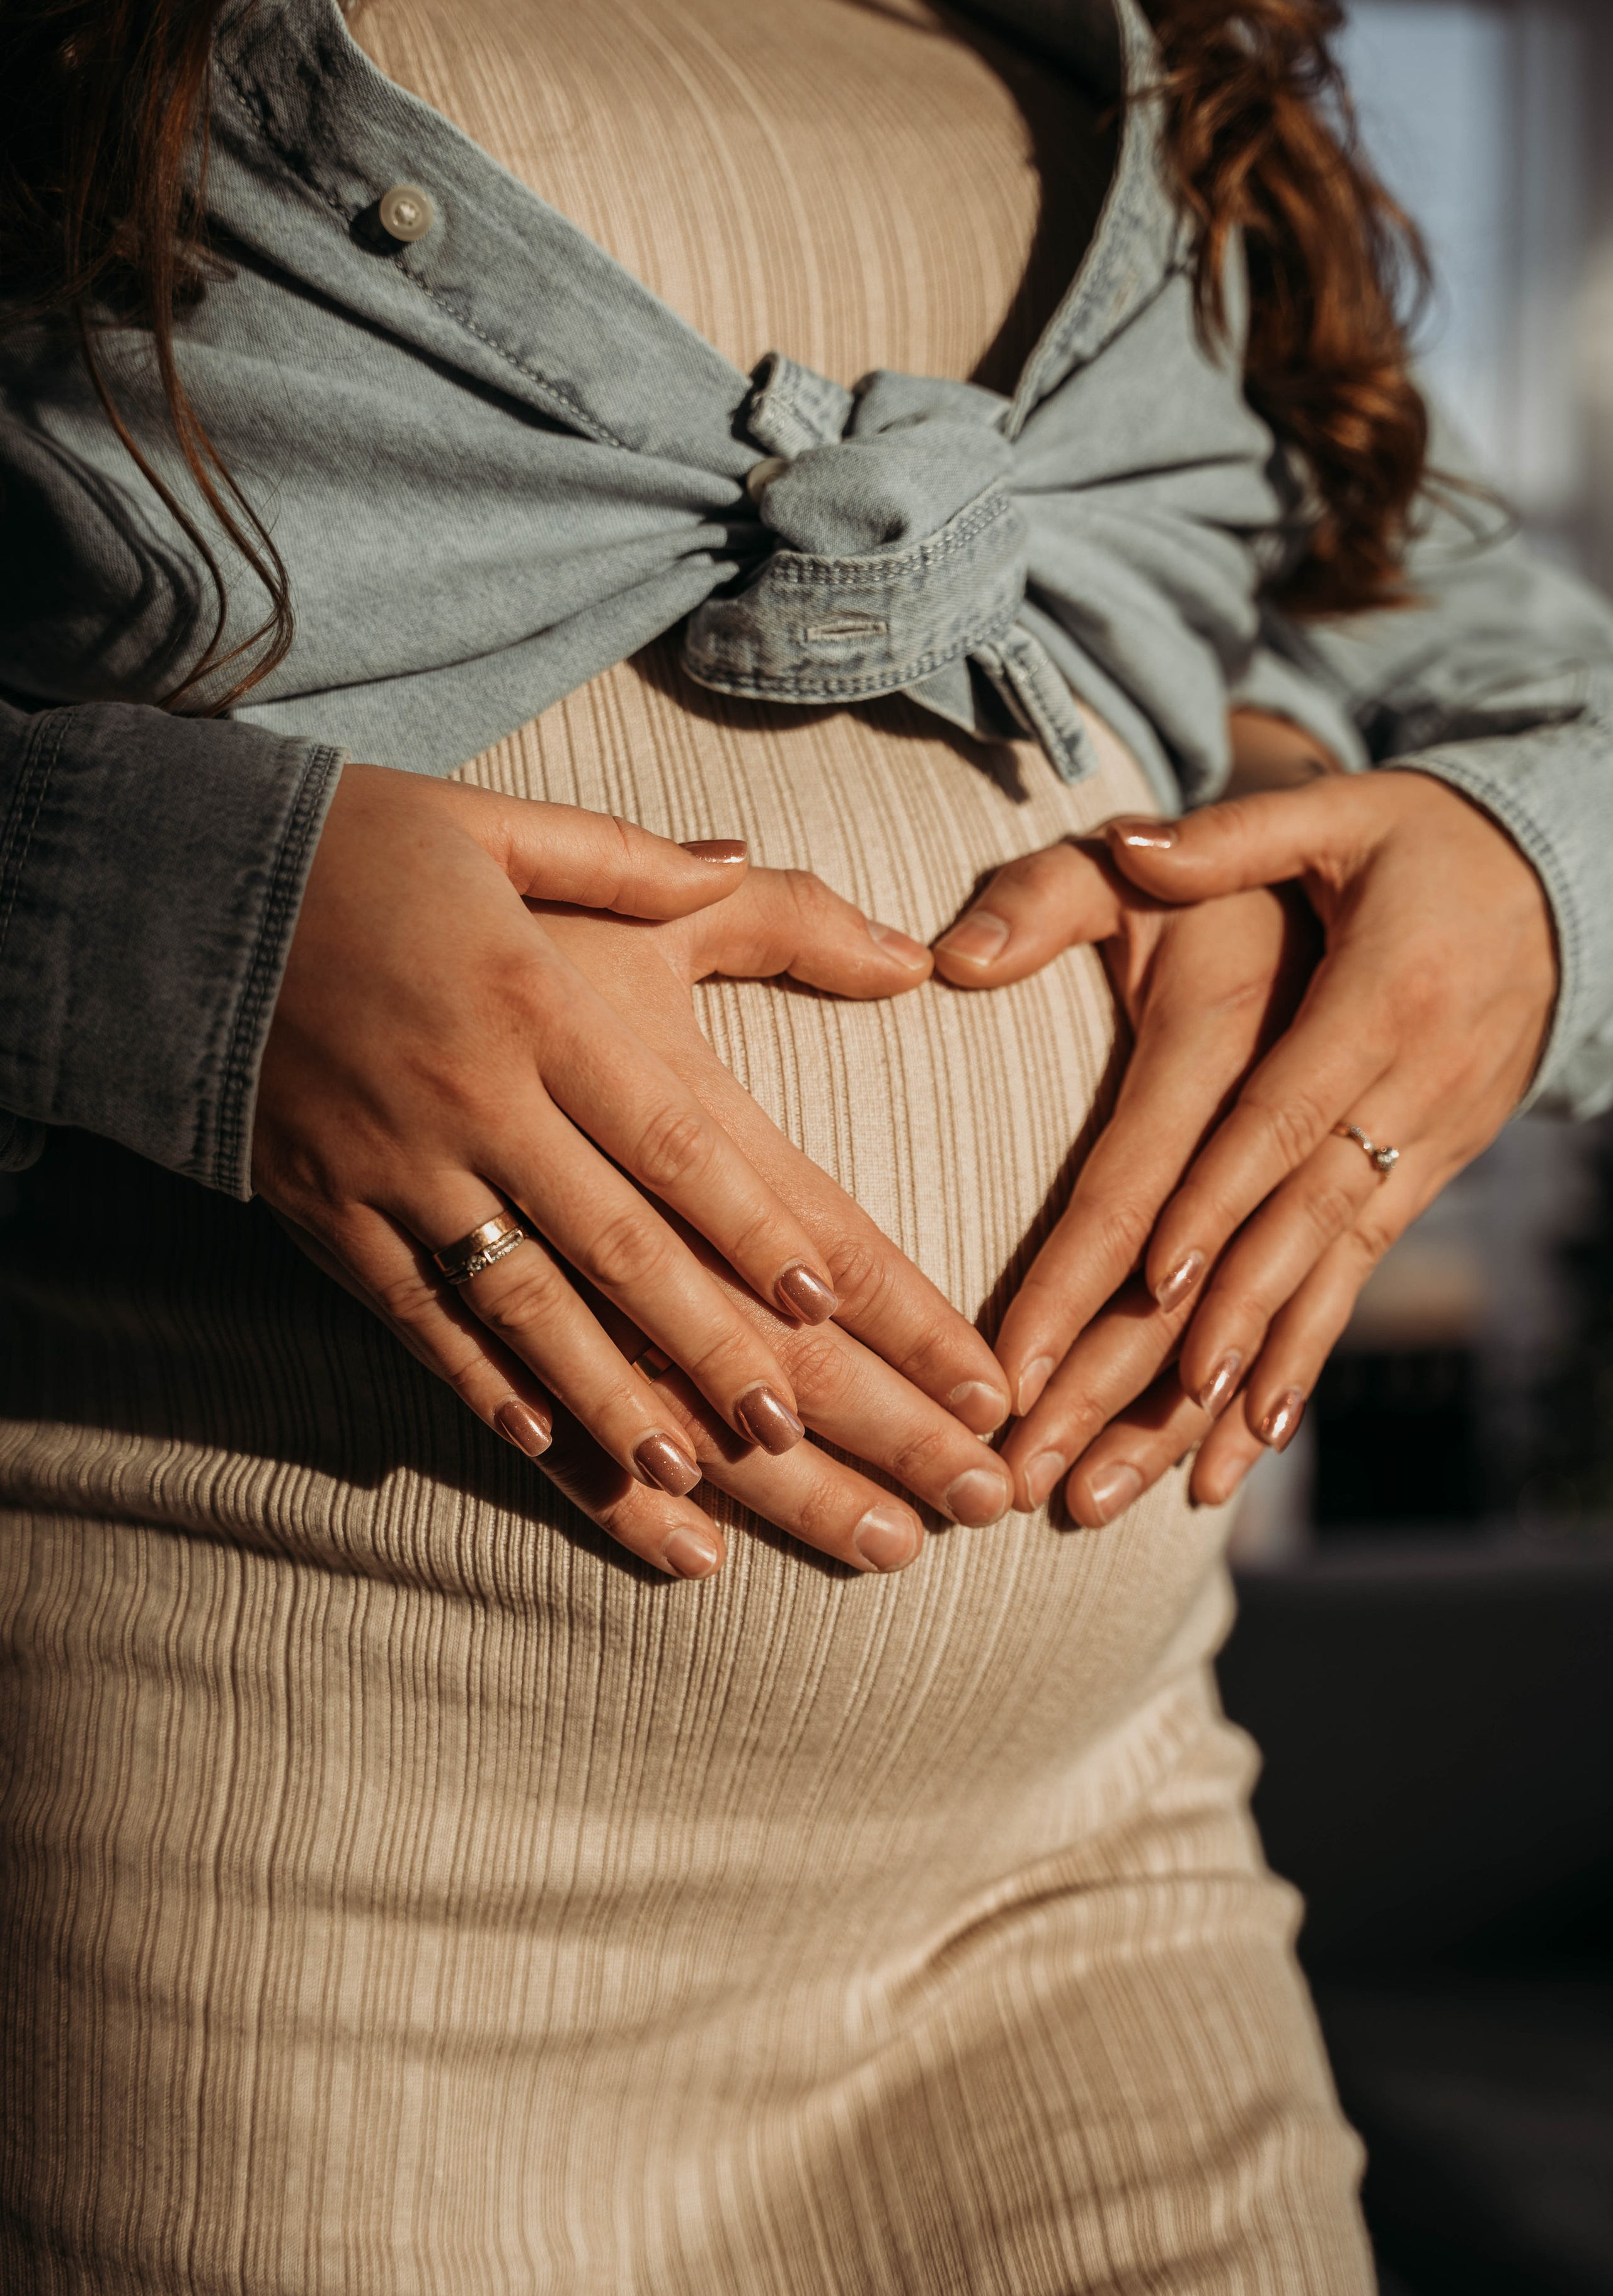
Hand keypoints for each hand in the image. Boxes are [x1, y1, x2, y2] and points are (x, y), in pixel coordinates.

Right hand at [255, 768, 944, 1576]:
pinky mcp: (323, 1211)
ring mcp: (392, 1168)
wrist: (169, 884)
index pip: (667, 1140)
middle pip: (614, 1245)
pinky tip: (540, 1444)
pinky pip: (411, 1315)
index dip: (749, 1227)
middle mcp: (471, 1099)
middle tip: (785, 1430)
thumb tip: (745, 863)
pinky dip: (476, 1383)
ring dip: (607, 1396)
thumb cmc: (352, 847)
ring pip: (521, 1305)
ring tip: (683, 1472)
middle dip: (705, 1346)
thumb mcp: (498, 823)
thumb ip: (631, 859)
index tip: (821, 1303)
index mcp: (532, 1004)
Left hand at [936, 767, 1556, 1523]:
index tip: (1144, 1293)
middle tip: (1087, 1446)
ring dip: (1235, 1385)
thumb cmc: (1415, 838)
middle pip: (1283, 1233)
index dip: (1209, 1207)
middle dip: (1190, 1344)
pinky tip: (1247, 1447)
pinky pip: (1355, 1281)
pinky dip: (1301, 1362)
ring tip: (1150, 1486)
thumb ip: (1218, 836)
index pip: (1269, 1121)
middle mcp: (1405, 1091)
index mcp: (1369, 998)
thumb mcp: (1329, 815)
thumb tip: (1119, 842)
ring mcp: (1425, 1144)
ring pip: (1319, 1282)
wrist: (1559, 877)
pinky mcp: (1425, 1174)